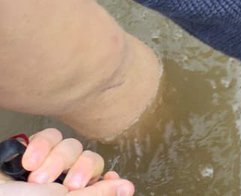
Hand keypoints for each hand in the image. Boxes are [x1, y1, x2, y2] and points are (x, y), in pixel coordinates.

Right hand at [1, 129, 132, 194]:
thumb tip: (126, 188)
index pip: (103, 184)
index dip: (111, 183)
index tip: (119, 184)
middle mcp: (60, 185)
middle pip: (92, 161)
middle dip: (83, 168)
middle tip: (70, 185)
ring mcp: (45, 168)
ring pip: (72, 147)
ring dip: (57, 159)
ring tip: (36, 175)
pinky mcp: (28, 152)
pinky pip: (50, 137)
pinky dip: (42, 146)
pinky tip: (28, 161)